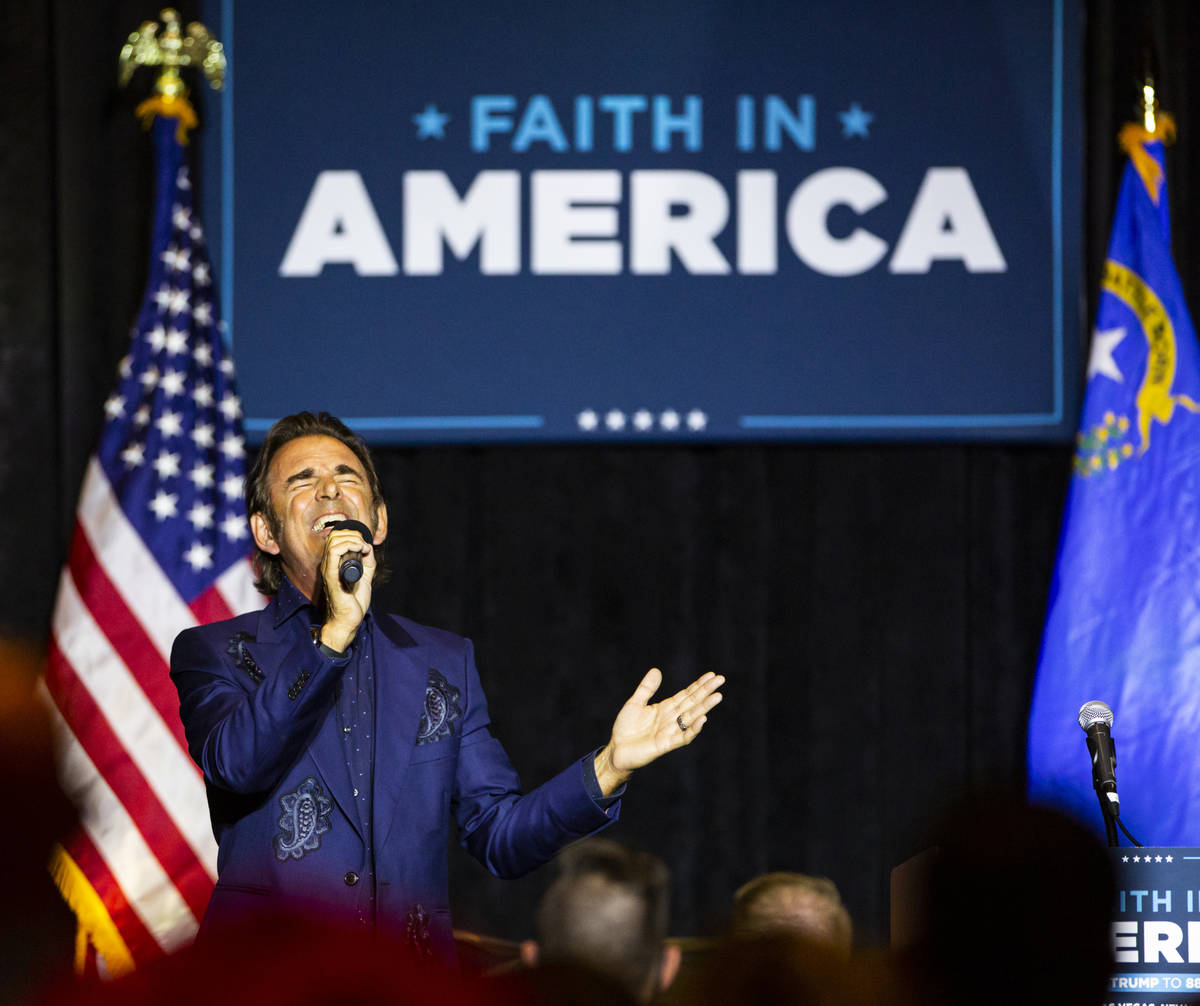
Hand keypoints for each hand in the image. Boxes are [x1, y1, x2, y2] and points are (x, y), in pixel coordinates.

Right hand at [317, 526, 374, 651]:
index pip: (335, 538)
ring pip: (333, 541)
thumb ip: (367, 561)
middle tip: (364, 544)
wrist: (348, 620)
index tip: (365, 543)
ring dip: (352, 539)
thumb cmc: (354, 601)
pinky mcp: (331, 576)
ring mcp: (328, 569)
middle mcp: (328, 564)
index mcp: (334, 563)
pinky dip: (348, 546)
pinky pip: (334, 553)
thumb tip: (368, 547)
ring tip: (363, 547)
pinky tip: (360, 550)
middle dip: (353, 534)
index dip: (351, 534)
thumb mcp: (365, 575)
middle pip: (333, 535)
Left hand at [594, 668, 723, 794]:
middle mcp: (671, 718)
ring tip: (717, 696)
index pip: (687, 694)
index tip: (712, 675)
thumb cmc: (626, 728)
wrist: (616, 750)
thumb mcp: (635, 703)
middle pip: (693, 703)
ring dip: (704, 707)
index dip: (699, 685)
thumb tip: (656, 670)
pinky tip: (702, 719)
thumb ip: (646, 688)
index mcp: (666, 708)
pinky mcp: (666, 744)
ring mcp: (670, 731)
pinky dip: (693, 729)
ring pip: (691, 717)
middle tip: (721, 679)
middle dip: (706, 691)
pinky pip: (683, 736)